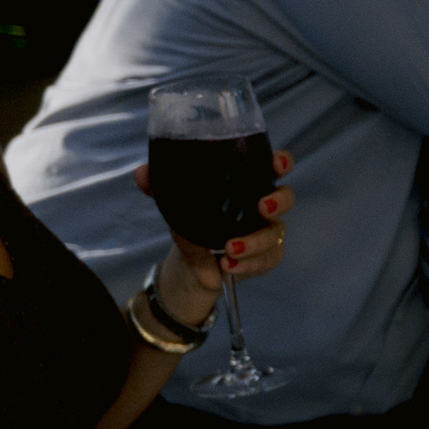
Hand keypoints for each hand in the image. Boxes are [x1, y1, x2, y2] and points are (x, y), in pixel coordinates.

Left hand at [132, 149, 295, 324]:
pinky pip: (268, 260)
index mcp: (248, 184)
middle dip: (278, 202)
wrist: (190, 264)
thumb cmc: (191, 223)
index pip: (274, 166)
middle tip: (261, 207)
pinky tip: (229, 266)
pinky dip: (248, 265)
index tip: (276, 164)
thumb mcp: (176, 204)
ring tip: (228, 251)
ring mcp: (268, 232)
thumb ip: (160, 186)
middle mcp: (264, 206)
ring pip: (276, 234)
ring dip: (254, 243)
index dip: (282, 162)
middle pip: (287, 197)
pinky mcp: (266, 258)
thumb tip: (142, 172)